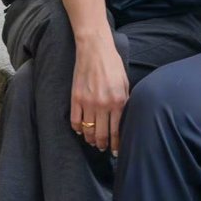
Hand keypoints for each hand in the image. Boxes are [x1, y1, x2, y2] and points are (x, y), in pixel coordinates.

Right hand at [70, 31, 129, 153]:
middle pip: (101, 134)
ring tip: (93, 142)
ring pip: (88, 130)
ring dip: (90, 139)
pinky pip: (75, 120)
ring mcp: (88, 102)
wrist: (95, 49)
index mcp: (118, 101)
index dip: (116, 144)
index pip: (117, 130)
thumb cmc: (113, 64)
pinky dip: (77, 129)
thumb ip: (124, 102)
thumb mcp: (125, 83)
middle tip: (103, 149)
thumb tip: (123, 120)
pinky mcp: (75, 97)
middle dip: (103, 145)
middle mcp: (103, 104)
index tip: (116, 151)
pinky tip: (81, 131)